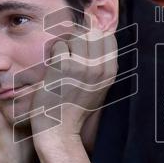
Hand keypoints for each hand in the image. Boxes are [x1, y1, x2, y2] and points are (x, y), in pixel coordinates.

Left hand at [28, 14, 117, 143]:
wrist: (59, 129)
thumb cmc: (75, 109)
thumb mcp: (99, 87)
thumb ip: (101, 64)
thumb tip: (99, 35)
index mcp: (110, 72)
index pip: (107, 37)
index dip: (93, 38)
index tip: (82, 49)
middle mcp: (99, 67)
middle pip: (91, 32)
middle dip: (78, 39)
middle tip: (69, 55)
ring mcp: (82, 66)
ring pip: (75, 35)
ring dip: (65, 44)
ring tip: (61, 62)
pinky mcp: (64, 67)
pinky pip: (59, 45)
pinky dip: (53, 53)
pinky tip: (53, 68)